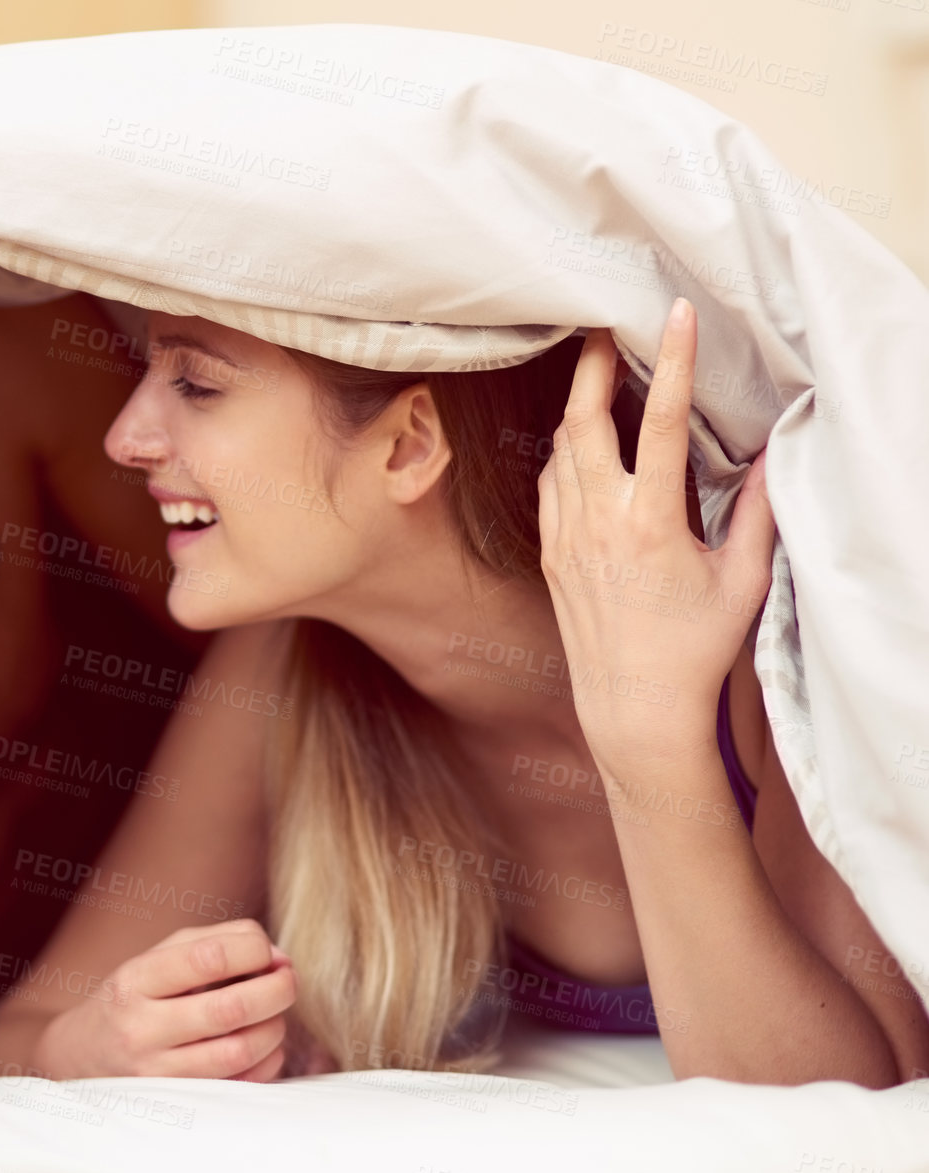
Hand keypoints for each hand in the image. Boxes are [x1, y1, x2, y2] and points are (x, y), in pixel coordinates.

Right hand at [34, 919, 294, 1080]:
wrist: (79, 1058)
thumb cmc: (134, 998)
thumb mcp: (159, 957)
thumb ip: (218, 942)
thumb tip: (277, 957)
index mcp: (136, 980)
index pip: (208, 958)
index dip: (253, 950)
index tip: (267, 953)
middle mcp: (141, 1028)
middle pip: (230, 1008)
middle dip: (276, 990)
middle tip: (288, 981)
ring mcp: (157, 1073)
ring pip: (239, 1052)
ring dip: (275, 1028)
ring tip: (274, 1013)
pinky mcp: (176, 1103)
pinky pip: (240, 1086)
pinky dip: (268, 1062)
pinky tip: (263, 1045)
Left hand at [536, 300, 775, 774]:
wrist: (632, 706)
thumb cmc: (695, 647)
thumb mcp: (743, 579)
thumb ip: (758, 511)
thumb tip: (775, 452)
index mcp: (650, 521)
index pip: (663, 421)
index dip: (670, 361)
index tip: (672, 314)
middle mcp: (598, 521)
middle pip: (585, 420)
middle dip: (592, 365)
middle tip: (601, 324)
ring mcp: (566, 536)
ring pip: (560, 449)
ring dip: (577, 406)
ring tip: (593, 371)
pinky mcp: (550, 553)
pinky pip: (549, 484)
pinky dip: (562, 452)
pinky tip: (578, 440)